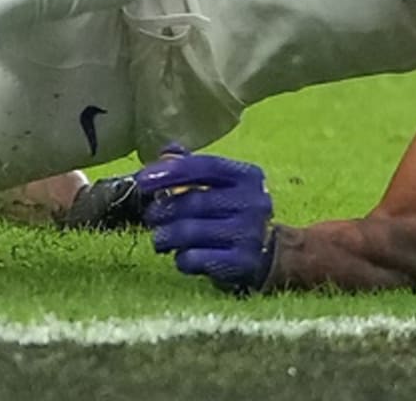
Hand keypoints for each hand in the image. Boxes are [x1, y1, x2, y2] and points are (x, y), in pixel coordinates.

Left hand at [136, 144, 275, 292]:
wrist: (272, 253)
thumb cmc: (235, 212)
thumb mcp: (222, 185)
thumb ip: (194, 167)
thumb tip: (166, 152)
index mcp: (247, 176)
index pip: (204, 166)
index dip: (170, 172)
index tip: (142, 180)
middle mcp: (253, 202)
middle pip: (193, 201)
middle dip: (163, 210)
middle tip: (151, 216)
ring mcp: (249, 234)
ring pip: (190, 232)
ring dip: (166, 236)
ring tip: (159, 239)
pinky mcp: (242, 264)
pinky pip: (196, 259)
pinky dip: (181, 258)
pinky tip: (181, 256)